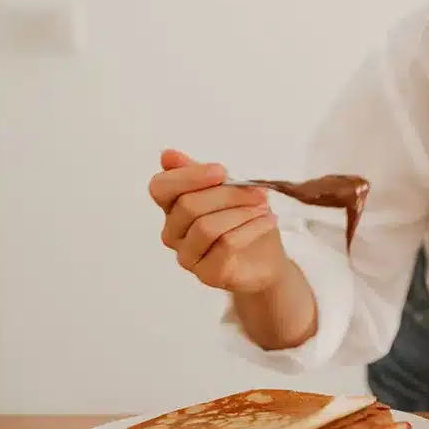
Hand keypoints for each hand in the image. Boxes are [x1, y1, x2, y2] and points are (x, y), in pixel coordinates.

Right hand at [148, 149, 288, 294]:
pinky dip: (251, 228)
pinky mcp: (208, 274)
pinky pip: (226, 245)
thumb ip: (201, 174)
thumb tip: (167, 154)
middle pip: (189, 205)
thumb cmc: (245, 221)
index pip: (160, 187)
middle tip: (258, 193)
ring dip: (241, 212)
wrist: (267, 259)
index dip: (188, 176)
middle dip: (228, 194)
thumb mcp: (229, 190)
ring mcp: (188, 256)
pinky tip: (268, 221)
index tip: (221, 171)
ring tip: (264, 208)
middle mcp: (173, 233)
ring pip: (206, 227)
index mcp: (173, 207)